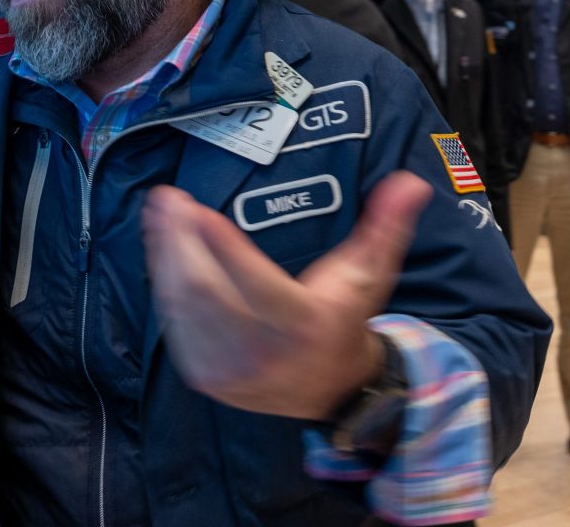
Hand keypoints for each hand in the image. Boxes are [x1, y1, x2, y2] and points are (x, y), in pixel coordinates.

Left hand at [142, 171, 431, 419]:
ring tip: (160, 214)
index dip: (224, 248)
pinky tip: (163, 251)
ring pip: (186, 308)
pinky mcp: (207, 376)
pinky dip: (166, 285)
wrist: (331, 388)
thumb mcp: (371, 274)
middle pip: (208, 293)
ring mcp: (230, 370)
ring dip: (166, 257)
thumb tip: (410, 182)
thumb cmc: (345, 316)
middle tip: (167, 199)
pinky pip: (178, 326)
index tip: (197, 210)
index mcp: (303, 324)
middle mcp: (263, 353)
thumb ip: (387, 226)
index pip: (257, 284)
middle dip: (180, 243)